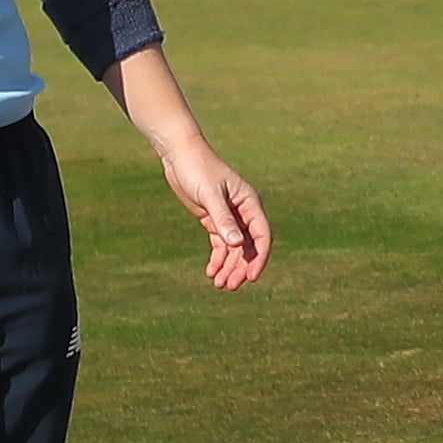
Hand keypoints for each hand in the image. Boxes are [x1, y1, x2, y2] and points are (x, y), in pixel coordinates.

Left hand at [156, 131, 273, 288]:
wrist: (180, 156)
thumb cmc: (198, 169)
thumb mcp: (209, 195)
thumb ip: (223, 219)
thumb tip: (237, 244)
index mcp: (250, 203)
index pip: (262, 235)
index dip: (259, 258)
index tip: (251, 277)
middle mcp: (243, 212)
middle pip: (248, 246)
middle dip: (241, 267)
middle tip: (228, 286)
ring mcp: (229, 217)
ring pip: (234, 249)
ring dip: (229, 267)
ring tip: (218, 284)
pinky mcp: (214, 219)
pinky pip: (221, 244)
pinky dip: (217, 259)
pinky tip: (210, 271)